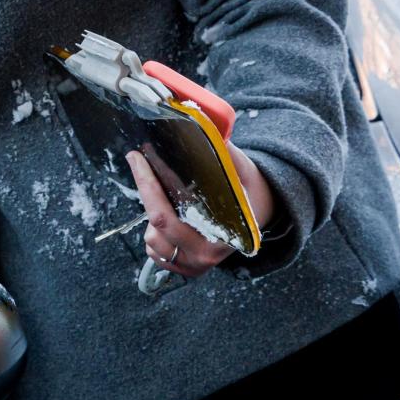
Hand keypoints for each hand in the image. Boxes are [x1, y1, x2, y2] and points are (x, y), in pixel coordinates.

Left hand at [125, 144, 273, 276]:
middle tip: (138, 162)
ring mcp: (192, 266)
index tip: (137, 158)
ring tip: (168, 198)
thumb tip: (202, 129)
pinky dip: (156, 233)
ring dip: (153, 217)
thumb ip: (224, 155)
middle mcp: (204, 256)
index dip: (148, 185)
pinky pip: (154, 252)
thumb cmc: (250, 192)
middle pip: (156, 225)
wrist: (262, 217)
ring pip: (152, 240)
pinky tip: (170, 219)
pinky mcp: (183, 270)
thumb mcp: (243, 171)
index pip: (167, 214)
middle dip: (146, 190)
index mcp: (219, 236)